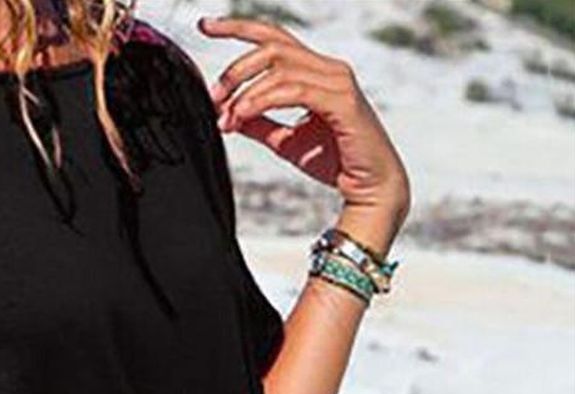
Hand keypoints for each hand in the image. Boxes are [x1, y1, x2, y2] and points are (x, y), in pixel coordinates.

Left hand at [199, 16, 410, 226]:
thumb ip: (260, 124)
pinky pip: (293, 90)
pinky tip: (244, 117)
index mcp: (315, 71)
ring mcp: (337, 82)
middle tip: (213, 97)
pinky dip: (262, 102)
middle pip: (271, 46)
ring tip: (227, 118)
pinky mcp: (342, 101)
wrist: (369, 187)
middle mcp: (328, 69)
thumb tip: (229, 116)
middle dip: (235, 69)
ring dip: (245, 92)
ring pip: (279, 67)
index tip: (206, 26)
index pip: (273, 38)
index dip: (238, 28)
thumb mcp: (285, 142)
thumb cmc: (335, 161)